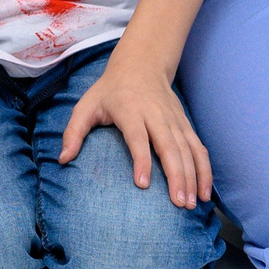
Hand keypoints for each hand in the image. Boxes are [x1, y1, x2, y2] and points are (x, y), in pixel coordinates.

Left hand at [60, 54, 212, 209]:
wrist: (141, 65)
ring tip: (192, 204)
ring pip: (188, 150)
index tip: (143, 184)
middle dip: (176, 176)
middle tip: (178, 204)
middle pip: (169, 147)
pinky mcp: (185, 124)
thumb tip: (63, 159)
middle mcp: (156, 115)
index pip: (138, 137)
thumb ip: (73, 131)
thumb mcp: (86, 105)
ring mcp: (174, 120)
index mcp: (130, 110)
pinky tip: (205, 192)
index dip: (141, 160)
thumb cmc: (110, 90)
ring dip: (193, 177)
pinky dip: (204, 170)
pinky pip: (198, 148)